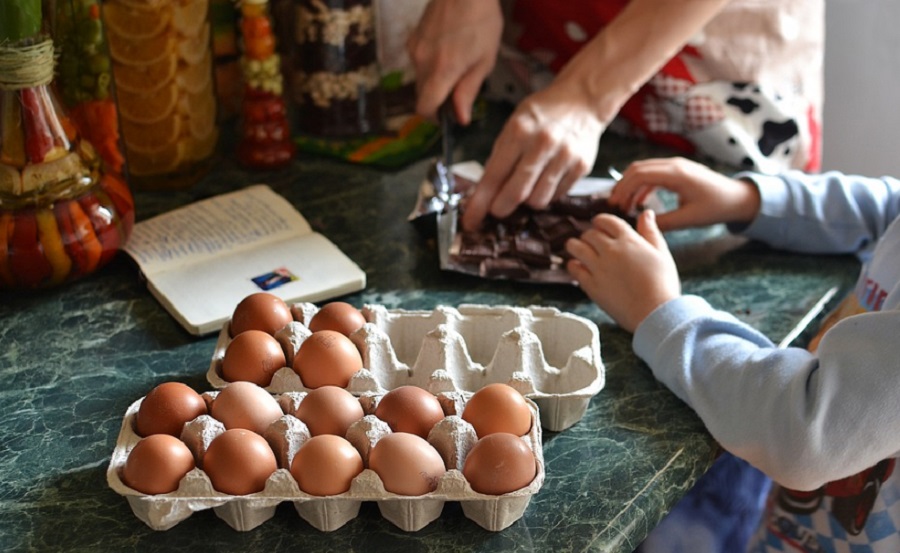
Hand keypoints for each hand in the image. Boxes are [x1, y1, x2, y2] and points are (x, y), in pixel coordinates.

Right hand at [406, 0, 502, 123]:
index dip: (434, 117)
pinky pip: (418, 61)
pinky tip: (447, 49)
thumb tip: (460, 117)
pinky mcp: (412, 38)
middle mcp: (422, 62)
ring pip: (420, 78)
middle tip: (459, 89)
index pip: (424, 107)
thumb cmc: (481, 20)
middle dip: (437, 98)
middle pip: (421, 95)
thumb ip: (469, 90)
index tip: (446, 117)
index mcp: (442, 71)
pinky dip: (430, 64)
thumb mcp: (485, 60)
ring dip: (434, 80)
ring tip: (456, 63)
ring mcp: (414, 49)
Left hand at [461, 82, 604, 230]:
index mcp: (519, 131)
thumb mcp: (514, 124)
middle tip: (497, 210)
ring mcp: (565, 156)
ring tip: (527, 186)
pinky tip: (546, 179)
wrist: (582, 99)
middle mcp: (542, 144)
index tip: (470, 221)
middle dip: (501, 208)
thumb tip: (484, 193)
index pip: (494, 176)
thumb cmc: (542, 114)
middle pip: (516, 194)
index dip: (479, 203)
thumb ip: (500, 156)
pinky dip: (547, 194)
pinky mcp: (581, 167)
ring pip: (538, 200)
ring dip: (527, 201)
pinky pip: (557, 196)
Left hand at [566, 210, 679, 332]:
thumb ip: (651, 231)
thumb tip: (646, 213)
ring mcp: (598, 268)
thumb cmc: (663, 284)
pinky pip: (574, 269)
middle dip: (589, 235)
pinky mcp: (591, 285)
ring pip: (575, 247)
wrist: (655, 313)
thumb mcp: (661, 253)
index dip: (600, 222)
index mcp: (629, 240)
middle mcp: (611, 250)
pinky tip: (578, 267)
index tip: (599, 225)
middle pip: (589, 234)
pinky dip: (573, 265)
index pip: (606, 221)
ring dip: (575, 246)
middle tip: (591, 242)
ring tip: (577, 250)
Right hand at [607, 157, 760, 230]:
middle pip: (637, 168)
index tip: (615, 205)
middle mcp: (674, 165)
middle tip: (614, 205)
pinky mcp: (678, 171)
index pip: (640, 175)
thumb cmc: (716, 207)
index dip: (623, 189)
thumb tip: (640, 225)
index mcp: (677, 174)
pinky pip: (653, 174)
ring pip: (643, 169)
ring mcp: (676, 166)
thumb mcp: (689, 219)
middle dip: (622, 186)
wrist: (737, 197)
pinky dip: (642, 185)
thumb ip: (664, 222)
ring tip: (623, 204)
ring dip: (630, 185)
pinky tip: (638, 202)